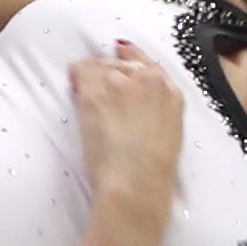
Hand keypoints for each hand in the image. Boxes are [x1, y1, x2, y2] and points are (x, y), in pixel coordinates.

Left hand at [71, 40, 185, 209]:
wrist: (136, 183)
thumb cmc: (151, 172)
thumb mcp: (168, 134)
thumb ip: (155, 111)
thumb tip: (137, 108)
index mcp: (171, 92)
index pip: (147, 62)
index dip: (128, 64)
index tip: (118, 68)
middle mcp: (149, 79)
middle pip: (120, 61)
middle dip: (108, 76)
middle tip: (102, 100)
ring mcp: (122, 82)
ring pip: (98, 64)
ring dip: (91, 81)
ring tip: (91, 107)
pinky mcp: (97, 90)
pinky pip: (79, 70)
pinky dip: (75, 82)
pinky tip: (78, 99)